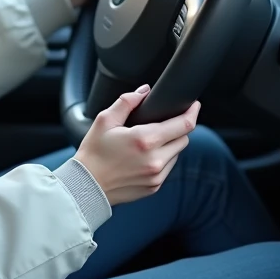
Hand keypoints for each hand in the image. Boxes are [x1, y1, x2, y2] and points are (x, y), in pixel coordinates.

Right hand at [72, 85, 199, 205]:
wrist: (86, 185)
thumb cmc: (93, 153)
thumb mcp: (104, 120)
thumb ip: (127, 101)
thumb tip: (144, 91)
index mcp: (145, 139)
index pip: (183, 125)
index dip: (192, 112)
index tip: (193, 105)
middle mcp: (155, 160)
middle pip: (184, 139)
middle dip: (178, 128)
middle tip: (164, 123)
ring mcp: (156, 176)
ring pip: (177, 154)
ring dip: (170, 144)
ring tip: (150, 142)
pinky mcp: (155, 187)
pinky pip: (168, 168)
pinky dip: (163, 159)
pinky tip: (145, 156)